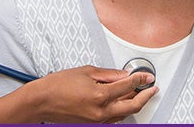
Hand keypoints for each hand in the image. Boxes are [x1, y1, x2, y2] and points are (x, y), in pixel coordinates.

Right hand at [27, 66, 157, 122]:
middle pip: (133, 105)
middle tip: (152, 88)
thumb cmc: (58, 85)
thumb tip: (125, 75)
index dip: (141, 80)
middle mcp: (101, 111)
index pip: (128, 86)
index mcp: (100, 95)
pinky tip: (124, 103)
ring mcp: (97, 121)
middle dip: (146, 96)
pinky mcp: (93, 125)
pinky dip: (122, 111)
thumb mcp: (86, 71)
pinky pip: (114, 119)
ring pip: (125, 114)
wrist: (41, 102)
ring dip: (135, 104)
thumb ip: (109, 74)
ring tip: (140, 94)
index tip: (147, 76)